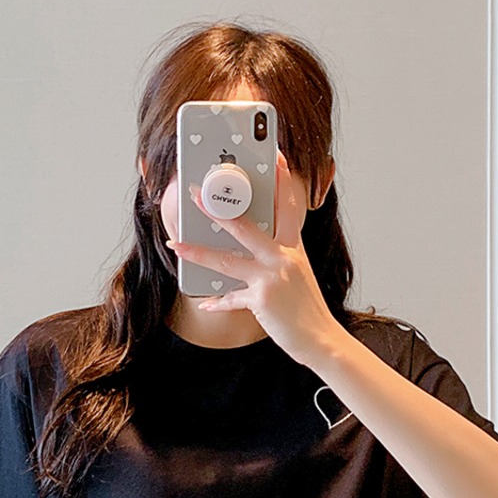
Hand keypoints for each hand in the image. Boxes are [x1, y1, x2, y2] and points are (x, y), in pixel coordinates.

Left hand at [166, 149, 340, 365]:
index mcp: (294, 248)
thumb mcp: (299, 274)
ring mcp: (272, 278)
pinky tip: (205, 301)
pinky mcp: (262, 300)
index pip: (288, 207)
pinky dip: (218, 301)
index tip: (273, 157)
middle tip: (196, 194)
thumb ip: (279, 257)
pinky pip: (231, 298)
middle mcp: (283, 258)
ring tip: (175, 243)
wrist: (322, 339)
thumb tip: (254, 248)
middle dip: (217, 209)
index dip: (281, 180)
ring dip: (197, 251)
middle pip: (246, 227)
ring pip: (227, 260)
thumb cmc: (308, 309)